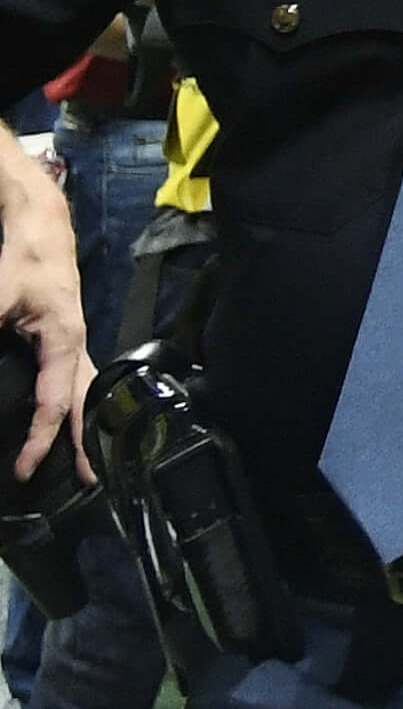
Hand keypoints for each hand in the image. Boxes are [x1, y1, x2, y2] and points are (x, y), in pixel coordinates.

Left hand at [0, 150, 88, 480]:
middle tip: (87, 482)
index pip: (55, 402)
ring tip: (88, 461)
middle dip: (86, 445)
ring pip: (85, 393)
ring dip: (87, 427)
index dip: (40, 439)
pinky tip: (71, 419)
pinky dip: (76, 406)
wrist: (41, 226)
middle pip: (86, 404)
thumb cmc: (25, 257)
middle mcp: (75, 345)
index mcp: (63, 339)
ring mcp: (74, 341)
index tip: (24, 469)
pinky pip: (75, 381)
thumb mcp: (0, 292)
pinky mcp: (64, 337)